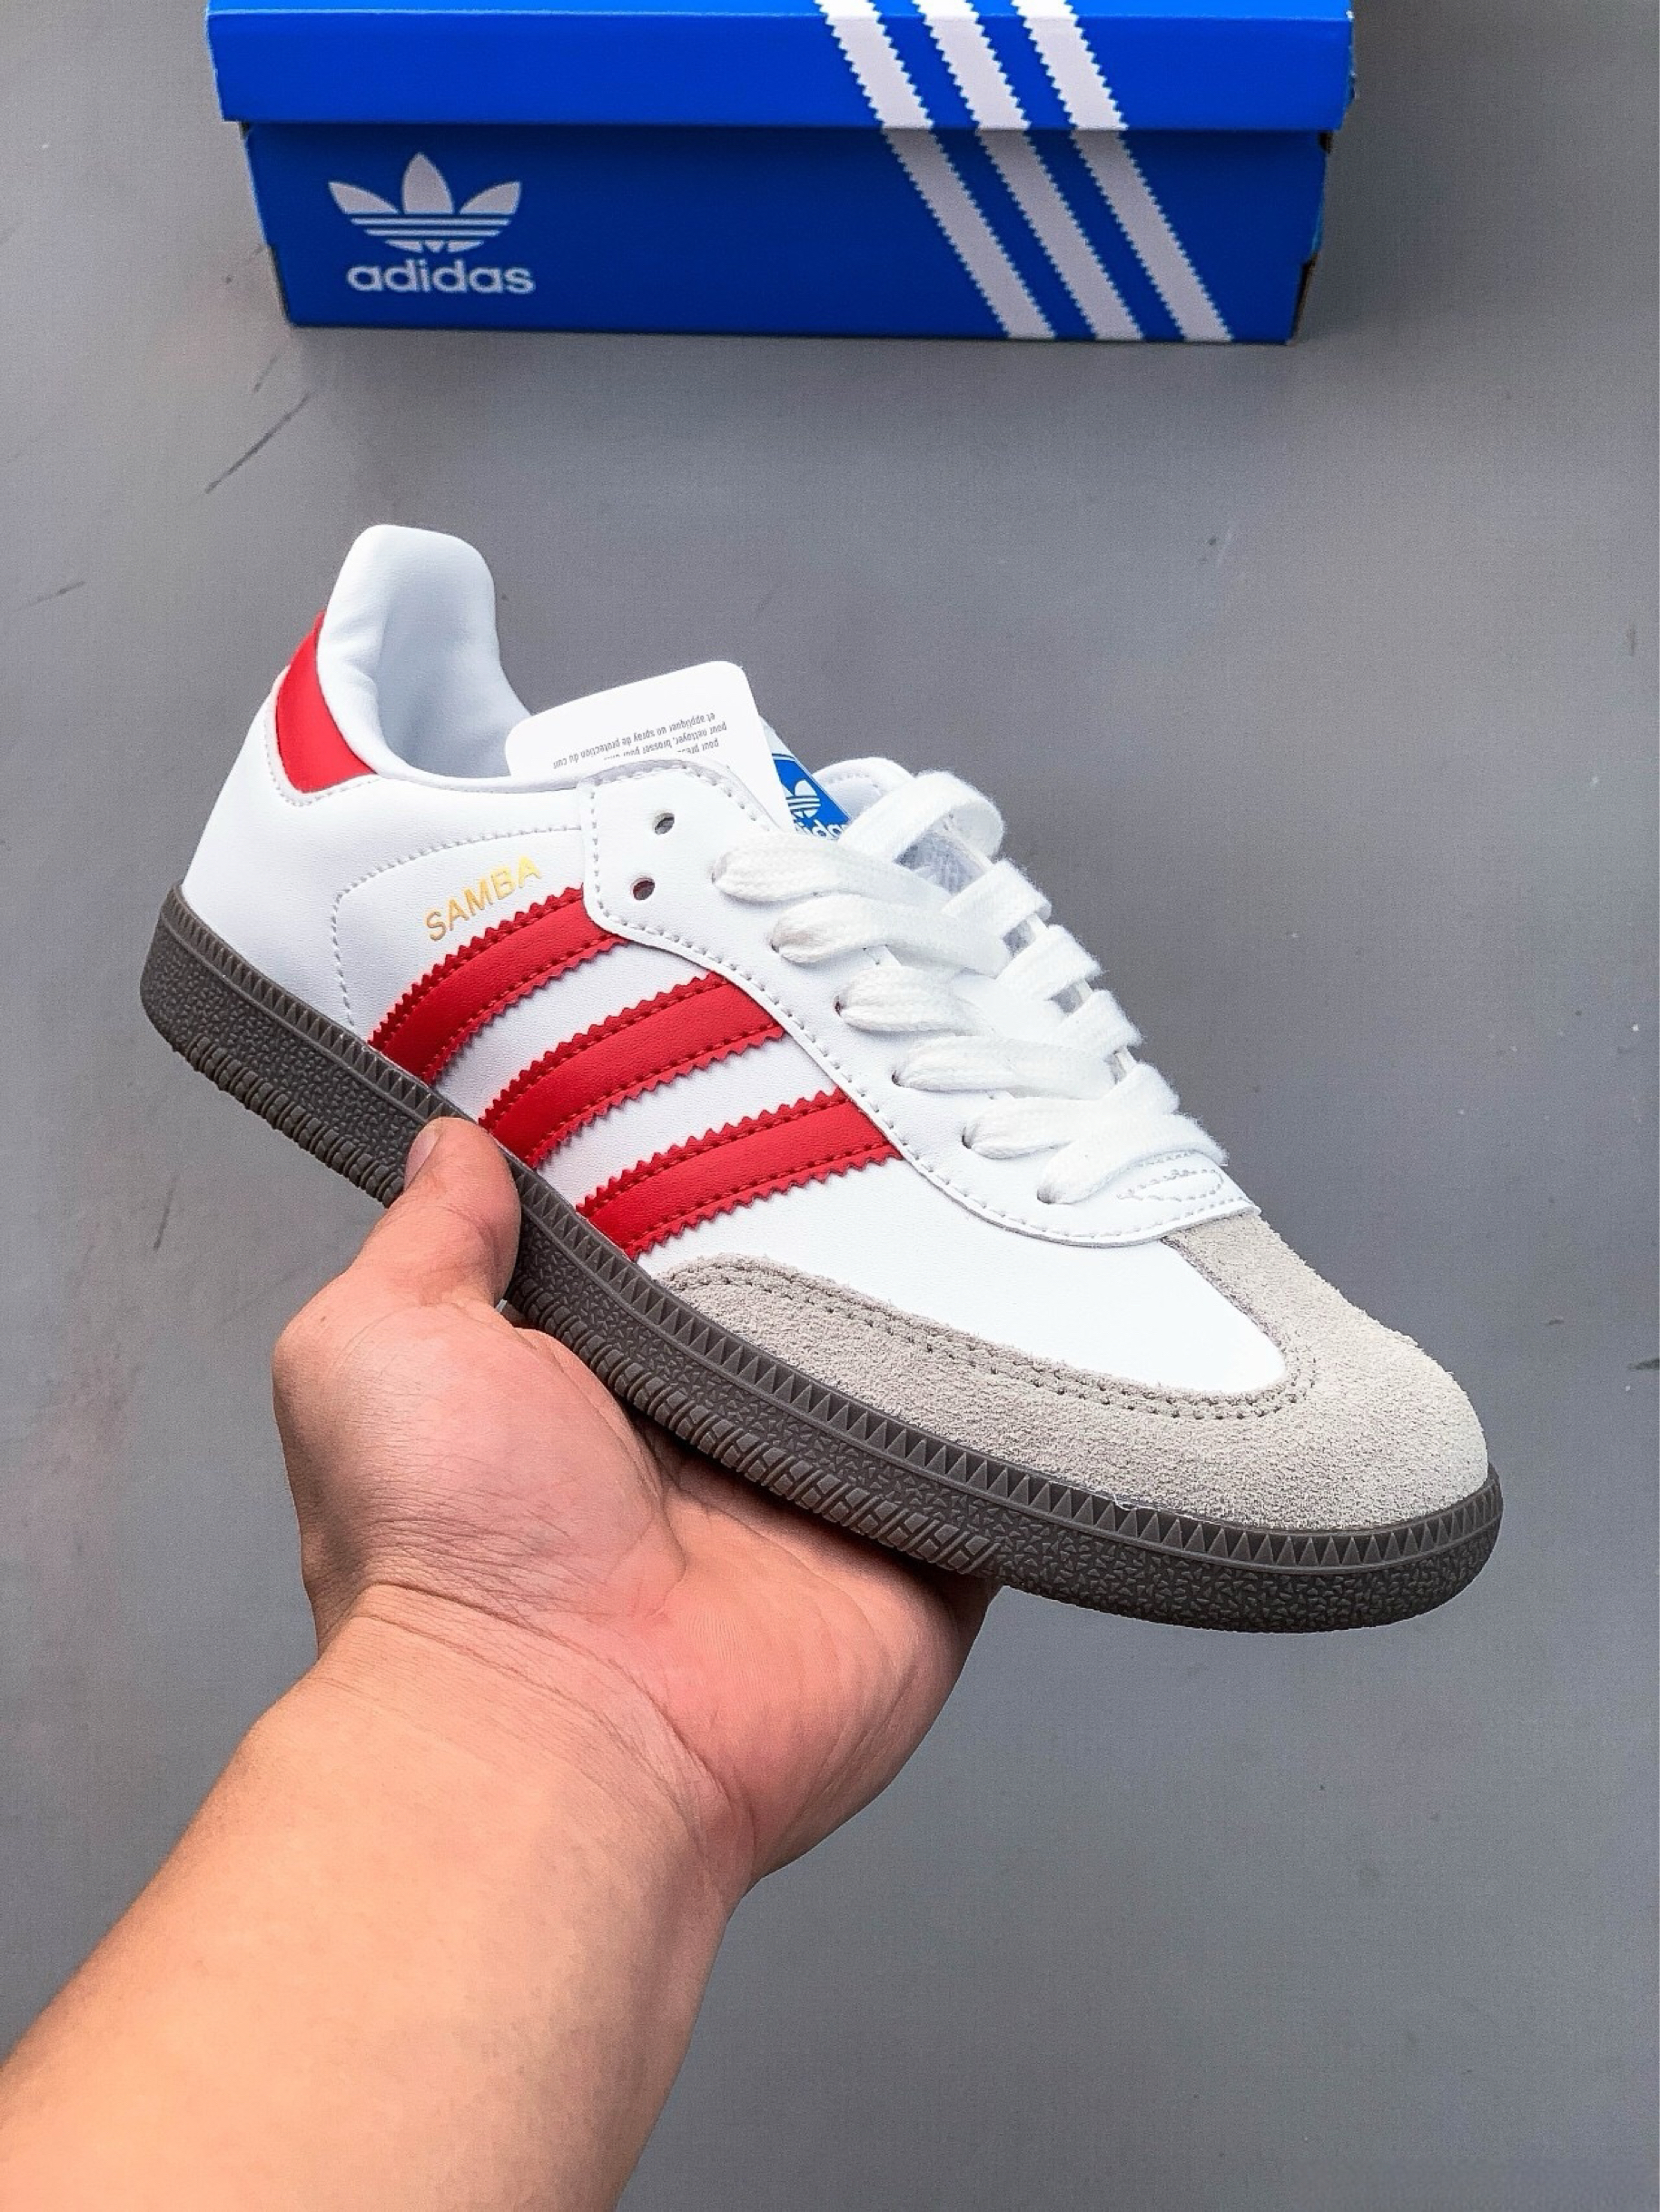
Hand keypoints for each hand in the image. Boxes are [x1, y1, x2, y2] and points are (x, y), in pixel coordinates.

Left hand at [273, 1118, 990, 1905]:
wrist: (559, 1730)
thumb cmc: (447, 1555)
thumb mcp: (382, 1343)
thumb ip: (428, 1238)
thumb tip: (450, 1148)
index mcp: (590, 1378)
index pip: (667, 1237)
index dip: (696, 1163)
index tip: (741, 1068)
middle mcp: (707, 1437)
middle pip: (799, 1287)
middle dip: (833, 1212)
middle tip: (878, 1104)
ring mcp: (818, 1497)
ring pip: (904, 1358)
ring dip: (933, 1293)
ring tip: (974, 1176)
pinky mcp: (917, 1555)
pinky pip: (992, 1459)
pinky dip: (1013, 1403)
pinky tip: (1032, 1311)